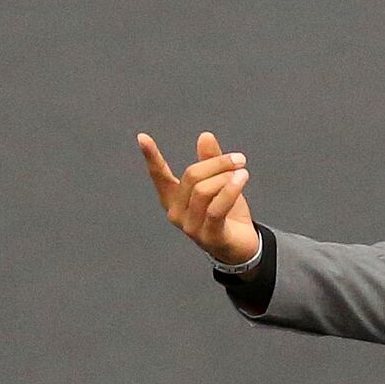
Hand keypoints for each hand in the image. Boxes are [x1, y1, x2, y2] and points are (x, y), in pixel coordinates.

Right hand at [136, 130, 261, 266]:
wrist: (241, 247)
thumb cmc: (227, 215)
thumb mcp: (219, 184)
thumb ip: (210, 162)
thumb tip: (204, 135)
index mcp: (174, 200)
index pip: (159, 176)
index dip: (151, 157)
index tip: (142, 137)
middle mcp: (177, 213)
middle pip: (192, 177)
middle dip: (217, 163)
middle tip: (239, 159)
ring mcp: (191, 227)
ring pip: (203, 191)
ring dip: (226, 176)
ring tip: (243, 172)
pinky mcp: (209, 237)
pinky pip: (216, 208)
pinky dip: (230, 190)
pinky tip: (242, 179)